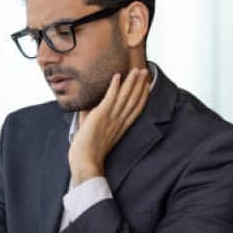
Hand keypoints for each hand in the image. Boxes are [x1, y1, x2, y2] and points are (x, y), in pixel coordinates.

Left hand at [68, 68, 150, 184]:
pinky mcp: (101, 116)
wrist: (85, 162)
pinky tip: (118, 76)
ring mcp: (111, 118)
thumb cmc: (88, 152)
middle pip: (133, 100)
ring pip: (125, 96)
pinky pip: (110, 98)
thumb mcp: (94, 133)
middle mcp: (119, 122)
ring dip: (131, 82)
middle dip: (140, 84)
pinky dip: (114, 86)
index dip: (142, 95)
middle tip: (145, 71)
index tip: (147, 85)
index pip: (135, 109)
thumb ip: (93, 120)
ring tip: (137, 70)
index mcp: (121, 128)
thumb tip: (86, 108)